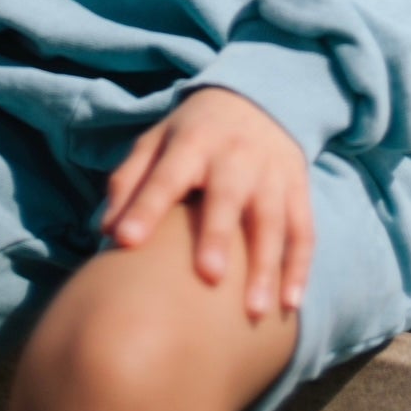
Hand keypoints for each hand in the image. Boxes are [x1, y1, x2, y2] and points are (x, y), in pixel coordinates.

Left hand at [100, 87, 312, 319]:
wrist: (257, 98)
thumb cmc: (193, 135)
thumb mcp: (156, 142)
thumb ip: (129, 181)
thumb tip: (106, 231)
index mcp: (191, 143)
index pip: (166, 176)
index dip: (146, 207)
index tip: (126, 242)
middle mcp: (234, 155)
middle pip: (227, 196)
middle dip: (219, 235)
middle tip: (209, 277)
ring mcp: (271, 172)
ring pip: (271, 220)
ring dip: (266, 266)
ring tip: (254, 313)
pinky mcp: (297, 188)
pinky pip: (303, 230)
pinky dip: (300, 267)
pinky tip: (290, 305)